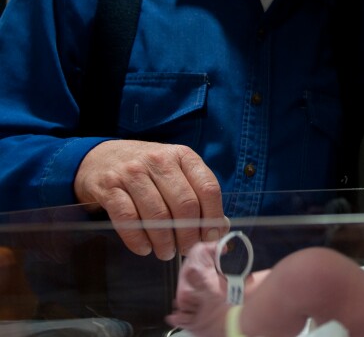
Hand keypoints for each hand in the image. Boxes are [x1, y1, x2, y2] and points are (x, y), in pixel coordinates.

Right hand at [74, 140, 227, 259]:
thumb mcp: (175, 173)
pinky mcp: (109, 187)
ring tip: (166, 252)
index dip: (213, 217)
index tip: (211, 237)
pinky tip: (145, 248)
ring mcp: (132, 173)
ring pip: (158, 215)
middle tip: (187, 249)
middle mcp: (159, 160)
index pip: (208, 188)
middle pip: (185, 204)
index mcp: (183, 156)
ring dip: (165, 241)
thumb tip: (219, 230)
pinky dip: (139, 240)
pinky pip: (128, 220)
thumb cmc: (147, 170)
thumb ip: (198, 196)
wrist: (99, 158)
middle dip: (189, 234)